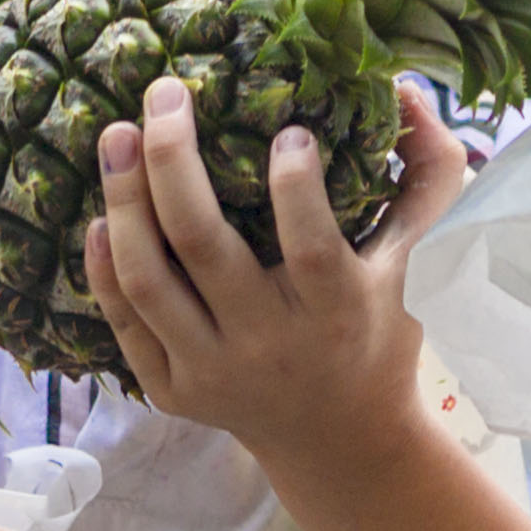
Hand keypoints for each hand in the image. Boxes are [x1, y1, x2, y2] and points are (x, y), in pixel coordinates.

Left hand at [84, 75, 460, 478]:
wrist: (339, 440)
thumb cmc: (378, 331)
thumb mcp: (418, 262)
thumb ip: (429, 177)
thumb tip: (409, 90)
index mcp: (337, 312)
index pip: (309, 245)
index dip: (294, 186)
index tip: (287, 131)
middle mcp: (269, 344)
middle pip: (202, 244)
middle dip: (171, 159)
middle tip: (164, 93)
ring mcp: (212, 370)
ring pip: (149, 277)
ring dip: (125, 198)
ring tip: (116, 135)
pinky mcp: (172, 391)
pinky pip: (125, 320)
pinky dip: (105, 265)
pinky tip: (101, 214)